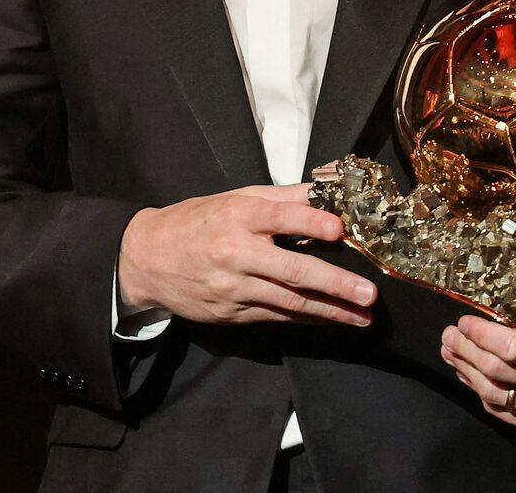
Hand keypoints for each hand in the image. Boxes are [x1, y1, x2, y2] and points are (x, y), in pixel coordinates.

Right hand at [117, 183, 374, 327]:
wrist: (147, 259)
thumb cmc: (196, 221)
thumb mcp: (233, 198)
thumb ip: (281, 199)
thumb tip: (326, 196)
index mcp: (237, 216)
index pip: (279, 217)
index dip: (312, 223)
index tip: (341, 229)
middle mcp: (236, 253)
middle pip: (292, 271)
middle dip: (335, 284)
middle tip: (369, 293)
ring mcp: (233, 288)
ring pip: (290, 302)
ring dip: (331, 311)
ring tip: (362, 317)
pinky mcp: (231, 313)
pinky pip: (276, 317)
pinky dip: (305, 319)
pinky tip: (330, 319)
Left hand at [439, 195, 515, 434]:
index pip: (513, 350)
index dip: (480, 337)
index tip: (460, 320)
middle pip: (497, 374)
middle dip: (465, 353)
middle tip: (446, 334)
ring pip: (496, 396)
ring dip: (466, 373)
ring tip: (449, 350)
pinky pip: (505, 412)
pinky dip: (483, 394)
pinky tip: (469, 373)